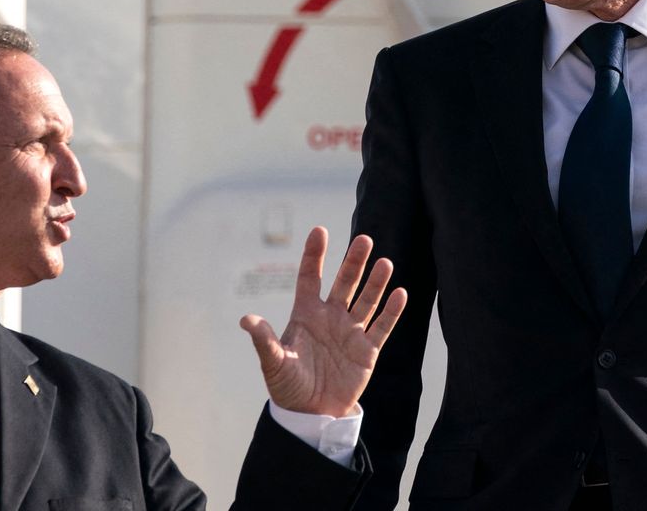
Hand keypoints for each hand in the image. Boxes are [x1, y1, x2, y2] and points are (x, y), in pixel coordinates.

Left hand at [240, 226, 406, 416]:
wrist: (312, 415)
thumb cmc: (288, 386)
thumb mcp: (274, 362)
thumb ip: (264, 340)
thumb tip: (246, 320)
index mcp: (306, 315)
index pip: (310, 278)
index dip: (314, 255)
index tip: (320, 230)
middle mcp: (330, 317)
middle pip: (344, 283)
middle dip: (353, 262)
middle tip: (363, 240)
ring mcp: (350, 332)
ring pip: (366, 300)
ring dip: (375, 282)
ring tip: (385, 263)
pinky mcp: (367, 350)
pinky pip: (381, 326)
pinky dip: (391, 311)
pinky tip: (400, 293)